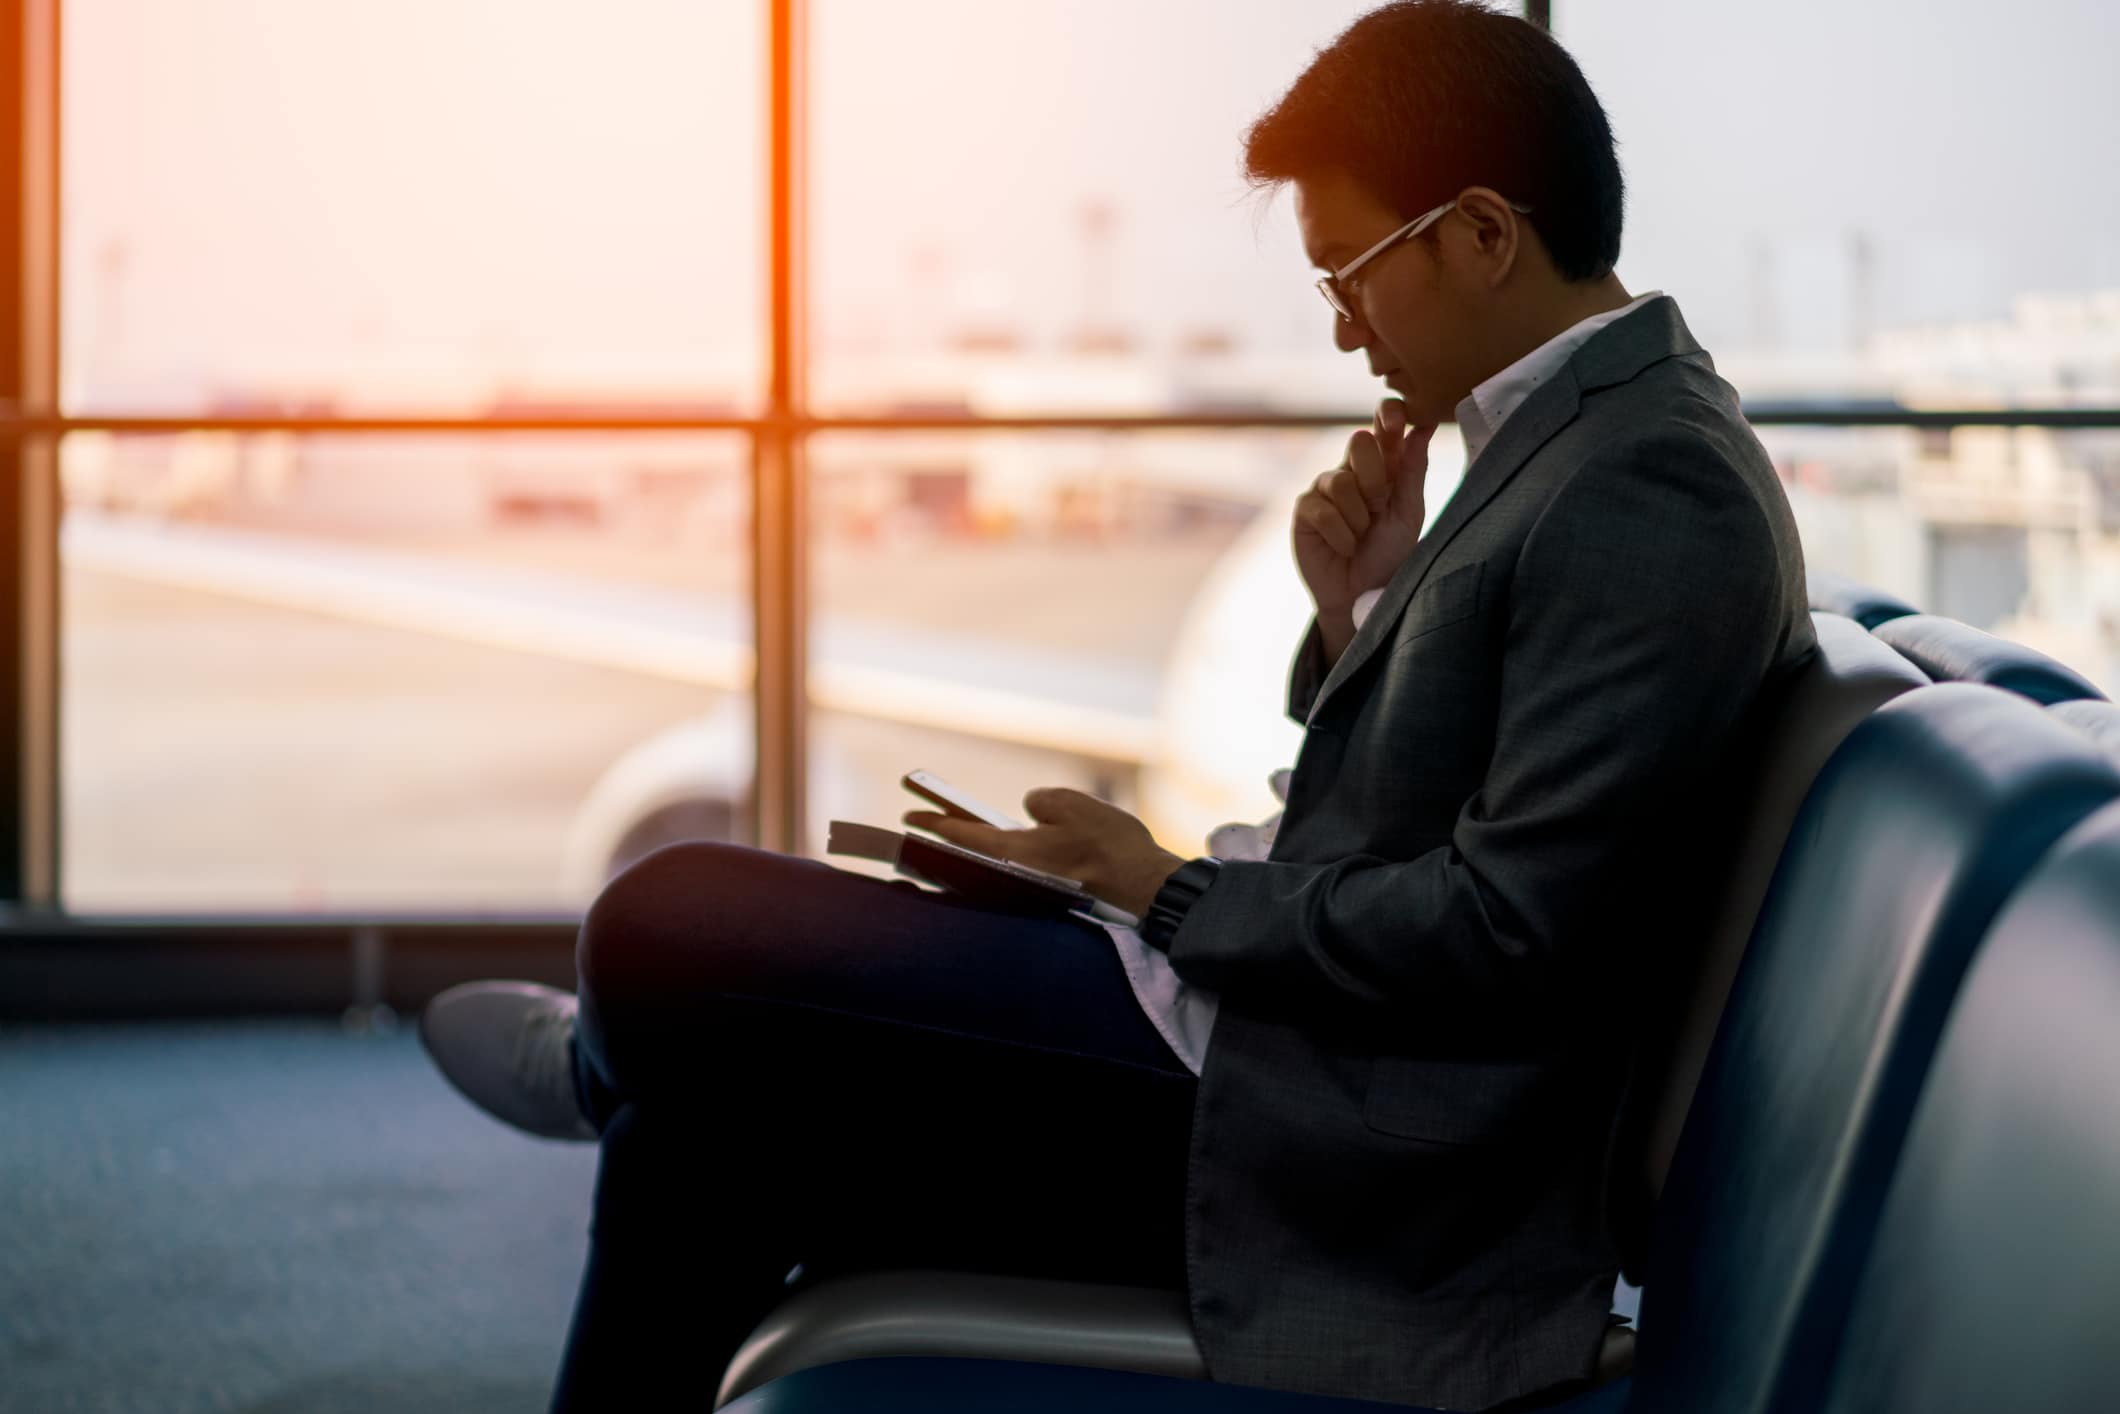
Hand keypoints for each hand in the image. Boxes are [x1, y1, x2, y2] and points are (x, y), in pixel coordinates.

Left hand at [905, 787, 1184, 918]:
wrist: (1144, 890)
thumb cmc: (1109, 847)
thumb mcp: (1072, 805)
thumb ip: (1041, 801)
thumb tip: (1030, 811)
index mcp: (1010, 851)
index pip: (959, 834)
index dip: (932, 822)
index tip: (910, 817)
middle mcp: (1012, 877)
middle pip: (969, 858)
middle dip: (948, 843)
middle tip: (930, 828)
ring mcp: (1028, 892)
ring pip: (991, 870)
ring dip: (977, 857)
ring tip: (971, 839)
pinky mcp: (1047, 899)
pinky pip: (1015, 879)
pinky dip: (1006, 867)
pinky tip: (1018, 857)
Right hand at [1293, 398, 1435, 658]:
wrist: (1364, 594)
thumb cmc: (1389, 553)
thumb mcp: (1409, 513)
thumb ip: (1413, 471)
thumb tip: (1422, 429)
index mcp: (1383, 464)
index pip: (1383, 423)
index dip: (1388, 414)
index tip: (1396, 421)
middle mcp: (1353, 470)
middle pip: (1358, 440)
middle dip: (1375, 477)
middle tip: (1380, 507)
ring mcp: (1325, 488)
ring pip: (1341, 481)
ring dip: (1359, 517)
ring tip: (1361, 536)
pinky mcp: (1305, 509)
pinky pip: (1322, 509)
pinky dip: (1341, 534)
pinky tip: (1344, 548)